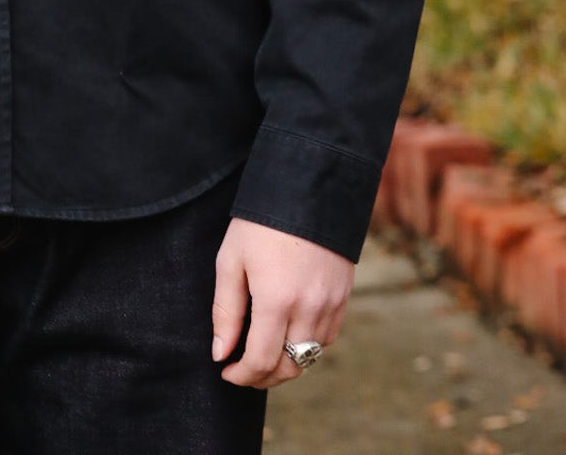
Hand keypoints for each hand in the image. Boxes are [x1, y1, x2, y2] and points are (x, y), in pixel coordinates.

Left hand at [210, 217, 352, 388]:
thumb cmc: (261, 223)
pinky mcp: (344, 297)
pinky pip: (327, 337)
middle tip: (243, 370)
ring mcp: (331, 305)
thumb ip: (226, 311)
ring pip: (310, 356)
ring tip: (263, 354)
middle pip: (289, 367)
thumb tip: (221, 353)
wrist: (308, 187)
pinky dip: (307, 346)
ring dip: (286, 364)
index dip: (242, 376)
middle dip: (263, 377)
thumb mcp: (231, 260)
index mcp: (277, 301)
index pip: (261, 362)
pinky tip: (289, 334)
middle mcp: (309, 309)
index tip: (226, 371)